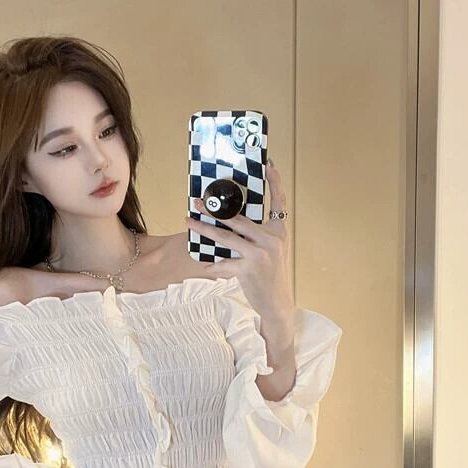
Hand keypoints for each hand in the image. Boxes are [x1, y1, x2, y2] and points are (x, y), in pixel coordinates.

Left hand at [185, 162, 292, 316]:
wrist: (277, 302)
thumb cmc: (271, 275)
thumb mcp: (272, 250)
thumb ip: (258, 234)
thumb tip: (234, 221)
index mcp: (278, 231)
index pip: (279, 202)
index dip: (274, 182)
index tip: (268, 164)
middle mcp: (270, 239)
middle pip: (238, 218)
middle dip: (215, 209)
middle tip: (198, 201)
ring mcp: (259, 253)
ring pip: (225, 237)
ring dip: (204, 229)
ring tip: (189, 222)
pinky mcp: (248, 269)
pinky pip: (224, 263)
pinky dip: (213, 264)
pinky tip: (204, 263)